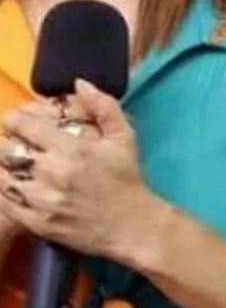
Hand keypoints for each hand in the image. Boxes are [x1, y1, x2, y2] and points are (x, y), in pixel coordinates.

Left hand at [0, 81, 161, 264]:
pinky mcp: (34, 222)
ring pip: (0, 175)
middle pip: (5, 149)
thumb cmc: (126, 178)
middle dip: (4, 140)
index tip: (15, 119)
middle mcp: (52, 172)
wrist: (130, 225)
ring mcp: (40, 199)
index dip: (14, 119)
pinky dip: (2, 189)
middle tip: (10, 140)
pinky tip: (10, 183)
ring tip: (10, 162)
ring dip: (2, 165)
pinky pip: (3, 202)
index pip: (25, 126)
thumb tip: (79, 83)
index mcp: (72, 149)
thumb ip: (103, 106)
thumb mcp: (124, 137)